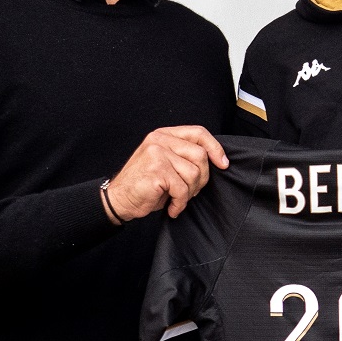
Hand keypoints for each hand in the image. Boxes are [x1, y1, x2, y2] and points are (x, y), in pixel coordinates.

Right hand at [102, 126, 228, 222]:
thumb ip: (185, 156)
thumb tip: (217, 160)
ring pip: (193, 173)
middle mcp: (160, 140)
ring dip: (189, 192)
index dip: (215, 148)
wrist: (119, 199)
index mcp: (164, 135)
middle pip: (200, 155)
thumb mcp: (167, 163)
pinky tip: (172, 207)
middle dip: (202, 178)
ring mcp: (157, 153)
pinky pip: (182, 188)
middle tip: (190, 191)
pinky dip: (180, 203)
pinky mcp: (156, 169)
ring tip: (178, 199)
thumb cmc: (145, 185)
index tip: (223, 164)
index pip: (198, 133)